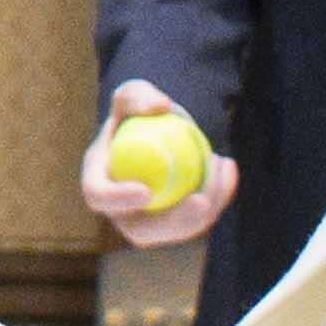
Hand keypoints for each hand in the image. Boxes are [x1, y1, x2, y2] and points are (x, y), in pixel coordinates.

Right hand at [77, 80, 241, 248]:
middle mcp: (119, 212)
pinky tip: (228, 168)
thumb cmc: (136, 114)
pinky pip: (197, 221)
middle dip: (175, 222)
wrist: (154, 134)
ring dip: (207, 208)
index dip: (119, 199)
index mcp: (97, 182)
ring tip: (222, 167)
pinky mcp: (174, 224)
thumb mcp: (131, 95)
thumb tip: (160, 108)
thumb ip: (138, 95)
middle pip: (142, 230)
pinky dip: (218, 197)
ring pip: (176, 231)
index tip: (146, 191)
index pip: (99, 197)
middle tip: (200, 201)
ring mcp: (148, 223)